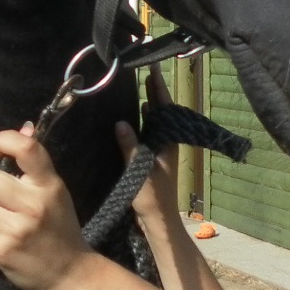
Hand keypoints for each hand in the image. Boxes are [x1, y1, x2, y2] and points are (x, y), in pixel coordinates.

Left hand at [0, 126, 93, 289]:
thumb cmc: (60, 227)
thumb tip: (21, 128)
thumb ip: (35, 165)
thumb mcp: (55, 192)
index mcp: (50, 186)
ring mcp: (16, 229)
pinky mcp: (1, 250)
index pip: (26, 148)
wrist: (70, 273)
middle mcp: (33, 205)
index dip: (4, 139)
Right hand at [118, 65, 181, 229]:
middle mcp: (166, 142)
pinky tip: (137, 113)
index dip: (158, 88)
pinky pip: (149, 132)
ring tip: (142, 85)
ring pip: (155, 120)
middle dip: (155, 91)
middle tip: (147, 70)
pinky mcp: (152, 158)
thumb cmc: (152, 197)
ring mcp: (160, 150)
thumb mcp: (139, 171)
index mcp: (168, 143)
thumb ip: (131, 147)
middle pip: (161, 111)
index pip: (164, 108)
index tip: (153, 69)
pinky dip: (143, 119)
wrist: (159, 220)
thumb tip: (121, 122)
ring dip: (149, 103)